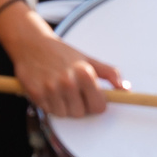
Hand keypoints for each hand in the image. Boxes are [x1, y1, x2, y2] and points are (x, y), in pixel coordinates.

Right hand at [0, 2, 123, 117]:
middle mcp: (68, 81)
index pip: (100, 106)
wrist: (31, 42)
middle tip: (72, 91)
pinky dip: (49, 104)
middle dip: (78, 105)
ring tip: (59, 90)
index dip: (96, 103)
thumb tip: (125, 89)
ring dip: (63, 106)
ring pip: (65, 114)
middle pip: (81, 113)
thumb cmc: (61, 52)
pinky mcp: (36, 93)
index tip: (91, 97)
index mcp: (84, 73)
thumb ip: (109, 73)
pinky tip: (47, 90)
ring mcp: (51, 88)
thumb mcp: (87, 59)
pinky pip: (49, 111)